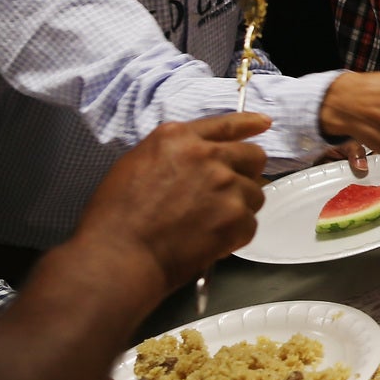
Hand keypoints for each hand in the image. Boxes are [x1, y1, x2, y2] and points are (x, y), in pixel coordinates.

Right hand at [74, 113, 270, 294]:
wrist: (118, 256)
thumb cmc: (116, 218)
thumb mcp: (135, 165)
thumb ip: (173, 155)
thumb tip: (195, 160)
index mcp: (178, 138)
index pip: (226, 124)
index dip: (249, 124)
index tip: (263, 124)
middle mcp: (206, 155)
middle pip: (253, 156)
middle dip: (246, 173)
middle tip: (228, 194)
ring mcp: (224, 185)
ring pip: (255, 193)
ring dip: (239, 209)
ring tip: (209, 225)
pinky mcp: (235, 216)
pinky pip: (250, 224)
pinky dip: (235, 236)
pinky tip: (210, 242)